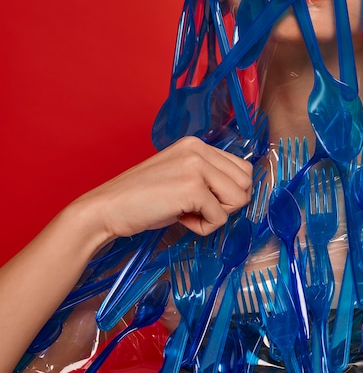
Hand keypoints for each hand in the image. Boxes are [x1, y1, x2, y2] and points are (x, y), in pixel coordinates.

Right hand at [70, 136, 252, 239]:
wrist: (106, 209)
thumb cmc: (144, 199)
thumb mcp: (182, 176)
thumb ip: (210, 177)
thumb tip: (243, 192)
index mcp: (198, 144)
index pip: (243, 168)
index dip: (228, 192)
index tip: (202, 199)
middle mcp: (199, 149)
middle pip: (246, 183)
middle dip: (228, 203)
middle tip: (198, 208)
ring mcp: (196, 167)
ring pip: (239, 199)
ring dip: (217, 215)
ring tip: (189, 213)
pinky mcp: (193, 188)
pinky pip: (220, 218)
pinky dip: (203, 227)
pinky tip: (180, 219)